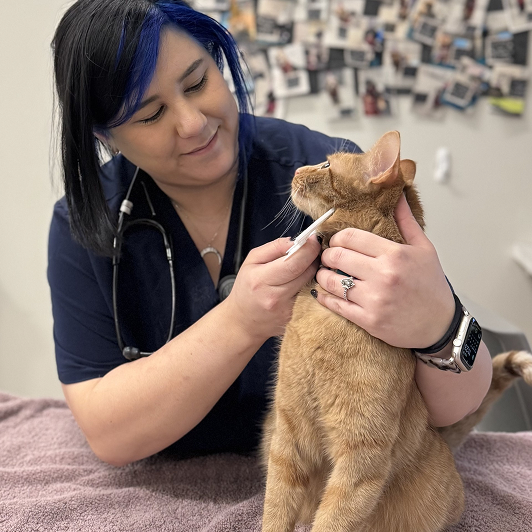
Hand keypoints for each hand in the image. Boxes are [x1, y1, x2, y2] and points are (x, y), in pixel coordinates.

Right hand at [225, 236, 319, 340]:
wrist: (243, 321)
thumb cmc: (246, 289)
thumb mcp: (251, 261)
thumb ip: (274, 247)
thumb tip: (296, 241)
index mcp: (260, 280)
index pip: (293, 263)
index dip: (308, 249)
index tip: (313, 240)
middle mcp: (275, 297)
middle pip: (306, 272)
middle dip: (313, 258)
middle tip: (312, 250)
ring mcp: (287, 310)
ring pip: (311, 284)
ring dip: (313, 272)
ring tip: (305, 266)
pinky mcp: (295, 317)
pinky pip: (310, 296)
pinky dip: (310, 286)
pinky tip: (302, 283)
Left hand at [314, 194, 454, 348]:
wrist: (439, 325)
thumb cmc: (431, 286)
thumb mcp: (424, 249)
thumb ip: (406, 222)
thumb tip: (397, 196)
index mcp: (394, 254)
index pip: (350, 236)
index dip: (337, 237)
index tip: (336, 241)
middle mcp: (383, 275)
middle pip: (336, 256)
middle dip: (327, 254)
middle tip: (328, 257)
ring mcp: (374, 299)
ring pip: (331, 280)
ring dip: (322, 275)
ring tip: (325, 273)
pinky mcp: (368, 320)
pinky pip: (335, 304)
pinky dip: (324, 297)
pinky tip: (323, 292)